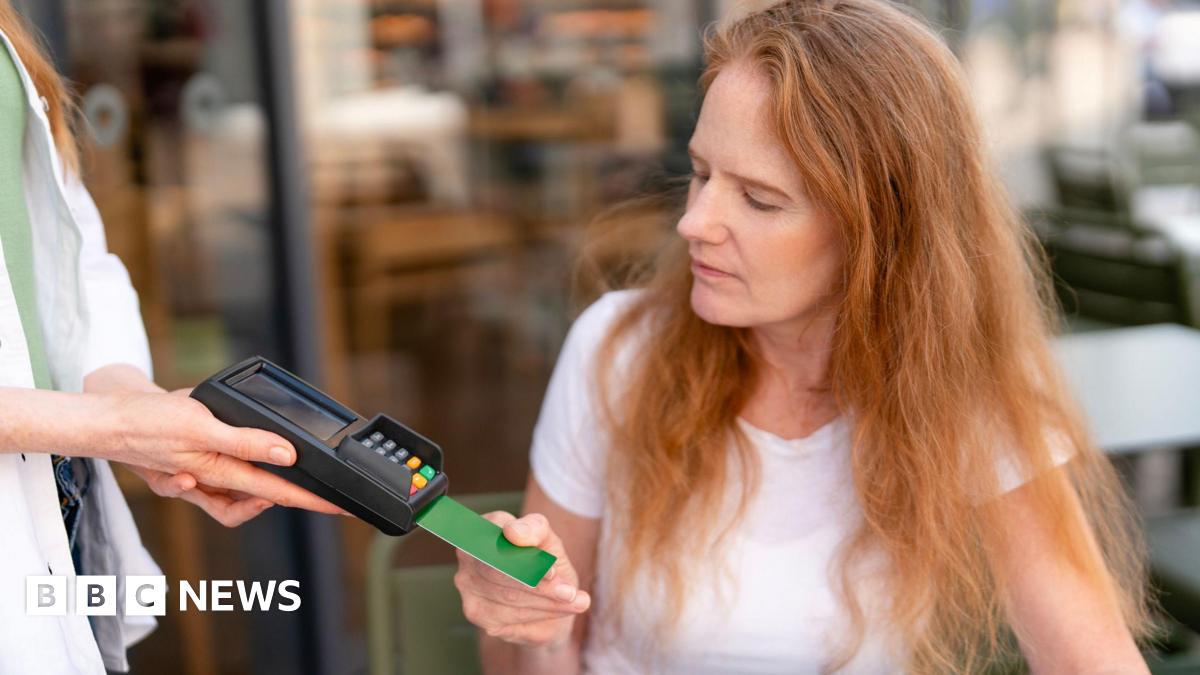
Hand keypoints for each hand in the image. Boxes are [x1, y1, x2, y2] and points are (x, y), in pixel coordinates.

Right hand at [98, 387, 342, 515]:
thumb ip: (246, 442)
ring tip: (284, 480)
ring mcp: (200, 477)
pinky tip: (237, 473)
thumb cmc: (150, 422)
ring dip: (258, 490)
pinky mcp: (191, 467)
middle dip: (292, 497)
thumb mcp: (202, 427)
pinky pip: (216, 484)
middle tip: (324, 497)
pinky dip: (229, 480)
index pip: (277, 491)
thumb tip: (287, 455)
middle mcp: (211, 480)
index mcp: (218, 472)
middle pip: (260, 498)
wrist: (108, 416)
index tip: (338, 506)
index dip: (311, 500)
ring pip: (239, 495)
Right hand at [453, 512, 590, 647]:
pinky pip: (508, 616)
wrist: (550, 601)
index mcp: (488, 525)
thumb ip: (535, 530)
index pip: (499, 537)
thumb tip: (513, 533)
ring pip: (507, 596)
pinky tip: (559, 611)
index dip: (525, 556)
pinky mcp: (475, 611)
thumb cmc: (547, 563)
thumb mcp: (549, 542)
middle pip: (500, 570)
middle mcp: (469, 552)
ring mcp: (468, 583)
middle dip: (539, 585)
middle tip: (569, 593)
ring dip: (546, 602)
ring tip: (576, 602)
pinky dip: (539, 615)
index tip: (553, 572)